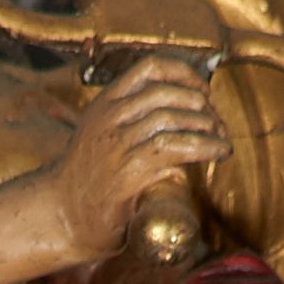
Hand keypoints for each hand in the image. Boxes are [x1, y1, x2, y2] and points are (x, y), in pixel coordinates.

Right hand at [50, 55, 231, 265]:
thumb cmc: (90, 178)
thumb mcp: (103, 134)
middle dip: (202, 105)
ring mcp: (117, 144)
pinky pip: (174, 148)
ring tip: (221, 140)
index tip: (203, 91)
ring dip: (207, 126)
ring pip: (172, 118)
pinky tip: (219, 152)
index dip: (184, 74)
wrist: (62, 216)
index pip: (150, 68)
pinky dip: (205, 147)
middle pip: (167, 93)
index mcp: (105, 103)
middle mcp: (109, 118)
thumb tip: (187, 109)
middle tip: (217, 124)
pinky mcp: (128, 172)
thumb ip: (133, 118)